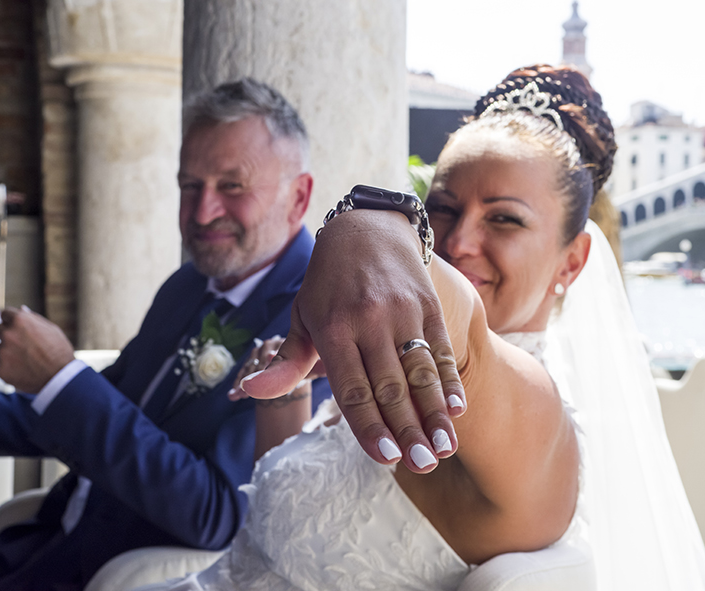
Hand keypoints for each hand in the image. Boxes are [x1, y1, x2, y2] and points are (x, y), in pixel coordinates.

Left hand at [0, 306, 74, 392]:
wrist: (60, 377)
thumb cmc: (59, 352)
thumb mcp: (51, 329)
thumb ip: (33, 318)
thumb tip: (22, 309)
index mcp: (20, 321)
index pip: (4, 314)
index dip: (10, 320)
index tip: (14, 326)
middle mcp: (8, 334)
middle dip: (7, 335)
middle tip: (22, 345)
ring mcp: (2, 351)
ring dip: (8, 352)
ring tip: (27, 361)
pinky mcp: (0, 368)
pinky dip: (8, 367)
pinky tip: (23, 370)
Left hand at [242, 209, 465, 473]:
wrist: (366, 228)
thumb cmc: (327, 284)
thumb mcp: (302, 317)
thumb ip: (285, 362)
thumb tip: (248, 393)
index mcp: (332, 330)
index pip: (352, 389)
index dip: (369, 426)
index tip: (386, 459)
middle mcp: (367, 321)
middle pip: (389, 386)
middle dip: (406, 429)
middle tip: (420, 465)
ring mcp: (401, 312)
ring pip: (419, 371)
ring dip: (432, 413)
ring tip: (443, 448)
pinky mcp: (426, 303)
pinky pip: (439, 347)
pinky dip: (448, 379)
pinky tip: (456, 408)